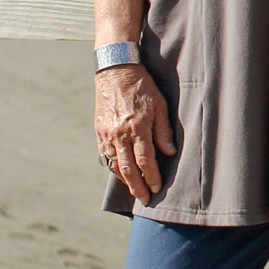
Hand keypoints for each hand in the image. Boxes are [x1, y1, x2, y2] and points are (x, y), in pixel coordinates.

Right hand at [94, 64, 175, 202]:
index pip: (145, 161)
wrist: (115, 69)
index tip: (157, 188)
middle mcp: (120, 134)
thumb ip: (163, 130)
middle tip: (144, 199)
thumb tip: (169, 152)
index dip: (152, 177)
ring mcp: (107, 133)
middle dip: (137, 187)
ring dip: (124, 179)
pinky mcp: (99, 130)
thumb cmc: (141, 85)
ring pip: (114, 164)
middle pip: (128, 169)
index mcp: (137, 127)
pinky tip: (120, 171)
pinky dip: (112, 166)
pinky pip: (104, 154)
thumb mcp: (159, 104)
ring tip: (133, 188)